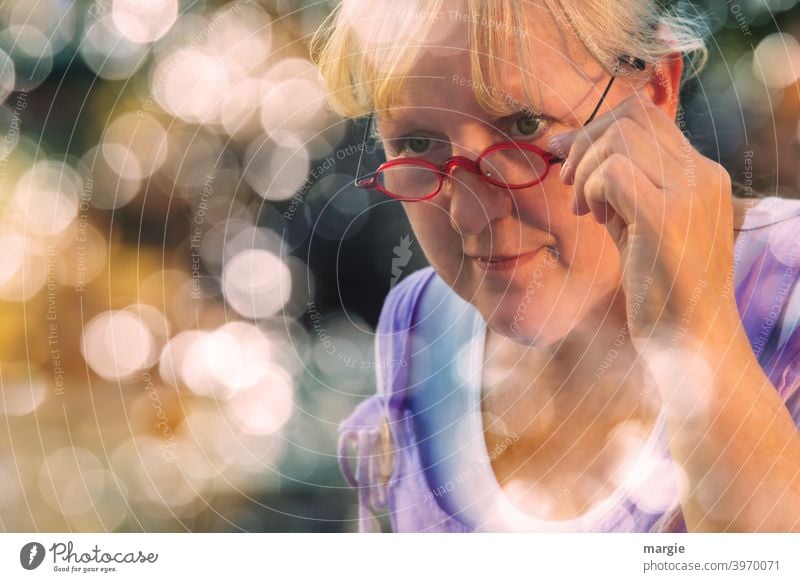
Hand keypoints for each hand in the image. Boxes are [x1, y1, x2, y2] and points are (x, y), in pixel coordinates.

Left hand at [547, 92, 741, 350]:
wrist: (693, 344)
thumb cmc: (663, 291)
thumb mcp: (642, 227)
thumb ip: (622, 189)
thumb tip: (576, 151)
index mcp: (701, 175)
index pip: (646, 116)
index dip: (595, 129)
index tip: (564, 157)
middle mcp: (702, 176)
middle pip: (631, 116)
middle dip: (585, 143)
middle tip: (569, 186)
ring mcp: (689, 194)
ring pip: (621, 137)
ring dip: (588, 169)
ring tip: (586, 211)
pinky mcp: (667, 219)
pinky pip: (615, 172)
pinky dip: (592, 190)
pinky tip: (596, 221)